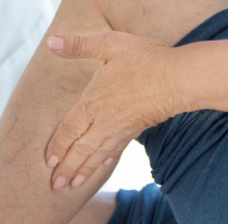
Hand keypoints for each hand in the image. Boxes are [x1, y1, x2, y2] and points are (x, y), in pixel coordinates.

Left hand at [43, 32, 178, 189]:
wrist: (178, 78)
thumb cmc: (144, 58)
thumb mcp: (108, 44)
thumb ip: (78, 45)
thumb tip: (51, 42)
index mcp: (93, 102)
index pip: (69, 129)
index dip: (58, 146)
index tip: (48, 162)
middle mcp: (105, 120)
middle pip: (81, 149)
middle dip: (67, 168)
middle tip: (55, 186)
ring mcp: (122, 127)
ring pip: (98, 154)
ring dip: (84, 170)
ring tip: (73, 184)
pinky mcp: (137, 128)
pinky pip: (117, 148)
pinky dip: (106, 159)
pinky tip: (103, 163)